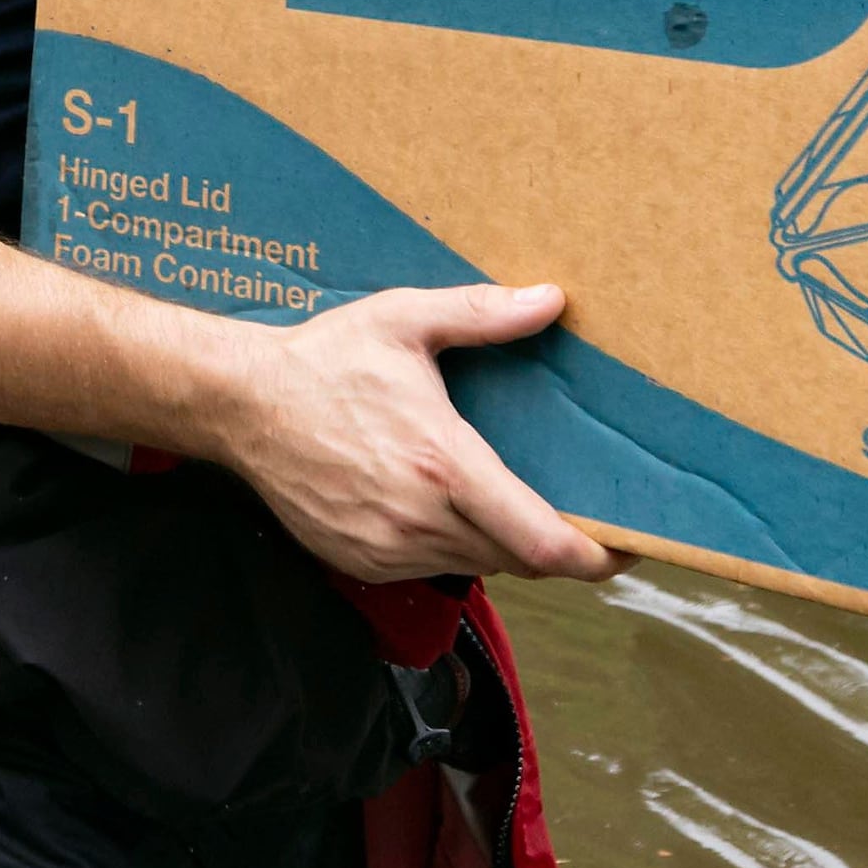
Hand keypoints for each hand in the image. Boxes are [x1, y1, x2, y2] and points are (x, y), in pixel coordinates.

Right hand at [203, 283, 623, 587]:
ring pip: (478, 567)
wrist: (239, 405)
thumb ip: (483, 313)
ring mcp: (386, 548)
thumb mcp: (404, 321)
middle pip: (520, 562)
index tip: (628, 545)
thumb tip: (551, 300)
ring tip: (512, 502)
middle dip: (557, 544)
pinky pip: (431, 568)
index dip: (597, 556)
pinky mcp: (360, 561)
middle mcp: (419, 520)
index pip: (543, 543)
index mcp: (443, 466)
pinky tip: (446, 506)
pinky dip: (453, 547)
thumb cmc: (323, 360)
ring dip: (503, 544)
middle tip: (582, 514)